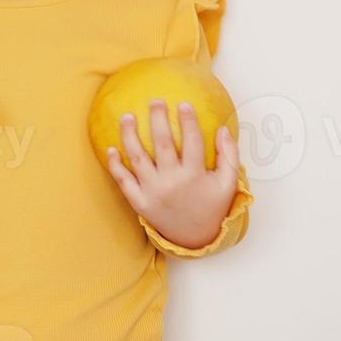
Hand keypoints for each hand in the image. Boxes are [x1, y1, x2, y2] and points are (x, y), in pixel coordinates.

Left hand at [106, 99, 240, 249]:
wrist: (195, 240)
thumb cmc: (212, 206)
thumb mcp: (227, 184)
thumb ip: (229, 156)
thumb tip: (224, 129)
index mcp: (195, 176)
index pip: (192, 142)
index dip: (188, 122)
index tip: (183, 104)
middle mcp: (173, 182)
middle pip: (162, 144)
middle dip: (158, 119)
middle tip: (155, 101)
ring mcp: (153, 192)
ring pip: (138, 158)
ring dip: (129, 135)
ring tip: (126, 116)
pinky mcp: (140, 203)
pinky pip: (124, 181)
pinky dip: (115, 165)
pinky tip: (110, 148)